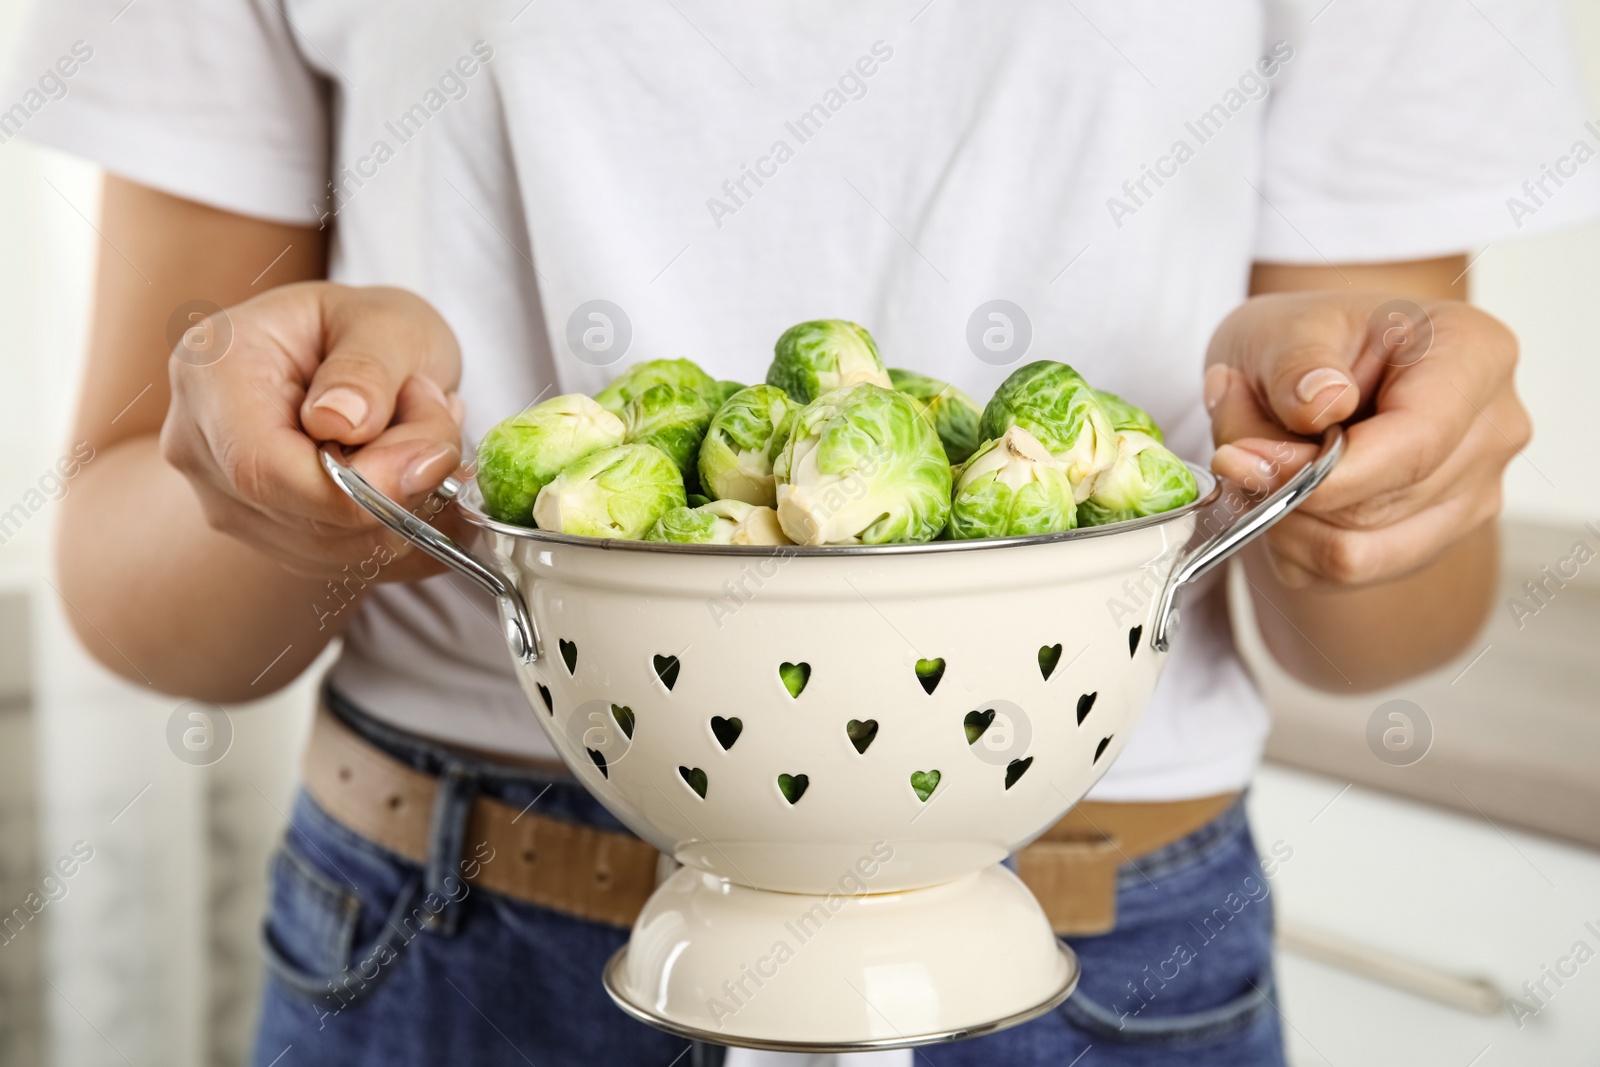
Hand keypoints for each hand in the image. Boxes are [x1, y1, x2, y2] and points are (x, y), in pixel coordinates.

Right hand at [160, 282, 465, 580]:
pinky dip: (402, 531)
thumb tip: (343, 425)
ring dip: (406, 509)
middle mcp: (199, 446)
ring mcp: (226, 500)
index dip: (355, 485)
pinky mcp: (269, 536)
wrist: (356, 355)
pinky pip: (347, 563)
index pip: (261, 466)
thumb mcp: (384, 321)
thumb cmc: (366, 329)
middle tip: (443, 432)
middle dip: (397, 489)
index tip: (434, 460)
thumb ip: (367, 368)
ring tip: (424, 438)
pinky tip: (418, 478)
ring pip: (331, 548)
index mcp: (211, 374)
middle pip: (300, 514)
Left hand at [1204, 290, 1526, 587]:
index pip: (1416, 444)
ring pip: (1358, 555)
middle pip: (1381, 506)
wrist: (1308, 370)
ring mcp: (1470, 495)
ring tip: (1254, 464)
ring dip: (1281, 521)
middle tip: (1232, 447)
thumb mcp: (1283, 328)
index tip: (1245, 461)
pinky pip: (1340, 573)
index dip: (1323, 473)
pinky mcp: (1429, 541)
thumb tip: (1318, 410)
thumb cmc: (1306, 341)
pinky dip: (1289, 543)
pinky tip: (1281, 493)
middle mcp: (1491, 432)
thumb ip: (1296, 367)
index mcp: (1475, 355)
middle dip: (1285, 490)